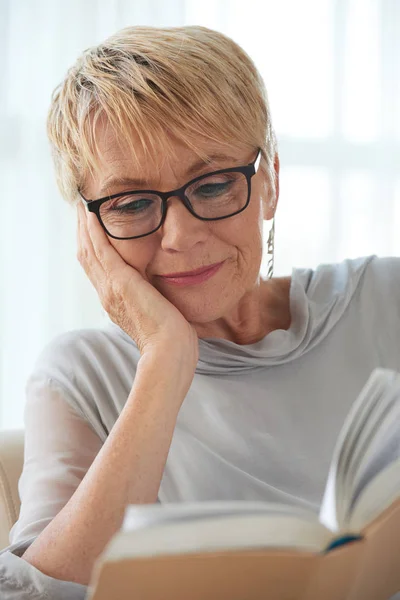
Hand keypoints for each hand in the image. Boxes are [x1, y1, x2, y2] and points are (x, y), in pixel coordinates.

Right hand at [76, 202, 198, 369]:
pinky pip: (101, 251)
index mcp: (115, 302)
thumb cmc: (171, 338)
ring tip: (83, 207)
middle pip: (87, 257)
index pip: (97, 269)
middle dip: (83, 233)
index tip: (91, 228)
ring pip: (89, 251)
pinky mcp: (120, 282)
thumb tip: (163, 291)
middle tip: (81, 210)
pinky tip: (92, 215)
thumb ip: (154, 299)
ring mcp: (110, 289)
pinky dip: (94, 232)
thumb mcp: (159, 313)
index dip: (91, 247)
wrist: (170, 350)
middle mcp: (107, 294)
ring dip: (85, 227)